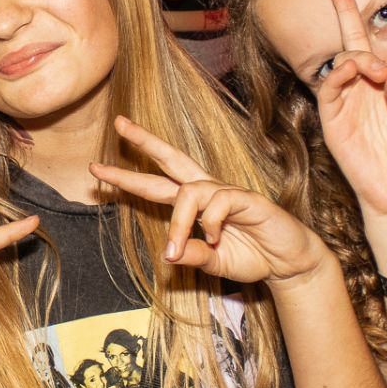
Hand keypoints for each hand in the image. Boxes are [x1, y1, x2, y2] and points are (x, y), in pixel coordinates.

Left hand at [89, 116, 326, 286]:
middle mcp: (207, 190)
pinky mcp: (247, 198)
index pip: (155, 185)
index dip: (127, 177)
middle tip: (119, 124)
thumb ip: (191, 257)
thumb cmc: (252, 257)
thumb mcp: (213, 264)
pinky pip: (218, 202)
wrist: (289, 262)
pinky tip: (215, 238)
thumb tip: (167, 255)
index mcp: (195, 204)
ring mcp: (227, 191)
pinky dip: (209, 223)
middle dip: (144, 141)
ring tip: (174, 248)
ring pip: (189, 191)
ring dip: (177, 223)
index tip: (97, 171)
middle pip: (171, 158)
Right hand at [314, 0, 386, 219]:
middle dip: (347, 11)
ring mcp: (352, 100)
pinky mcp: (334, 118)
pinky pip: (330, 88)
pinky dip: (340, 75)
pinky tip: (354, 72)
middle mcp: (374, 86)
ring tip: (370, 64)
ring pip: (344, 61)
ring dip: (356, 53)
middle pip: (359, 40)